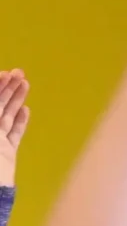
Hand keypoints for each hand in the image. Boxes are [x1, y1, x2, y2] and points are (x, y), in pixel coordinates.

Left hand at [0, 70, 29, 186]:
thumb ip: (0, 121)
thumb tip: (8, 107)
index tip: (4, 73)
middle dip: (8, 88)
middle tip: (19, 72)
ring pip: (7, 116)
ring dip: (16, 100)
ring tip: (25, 84)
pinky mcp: (7, 153)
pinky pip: (15, 135)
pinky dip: (21, 122)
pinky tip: (26, 110)